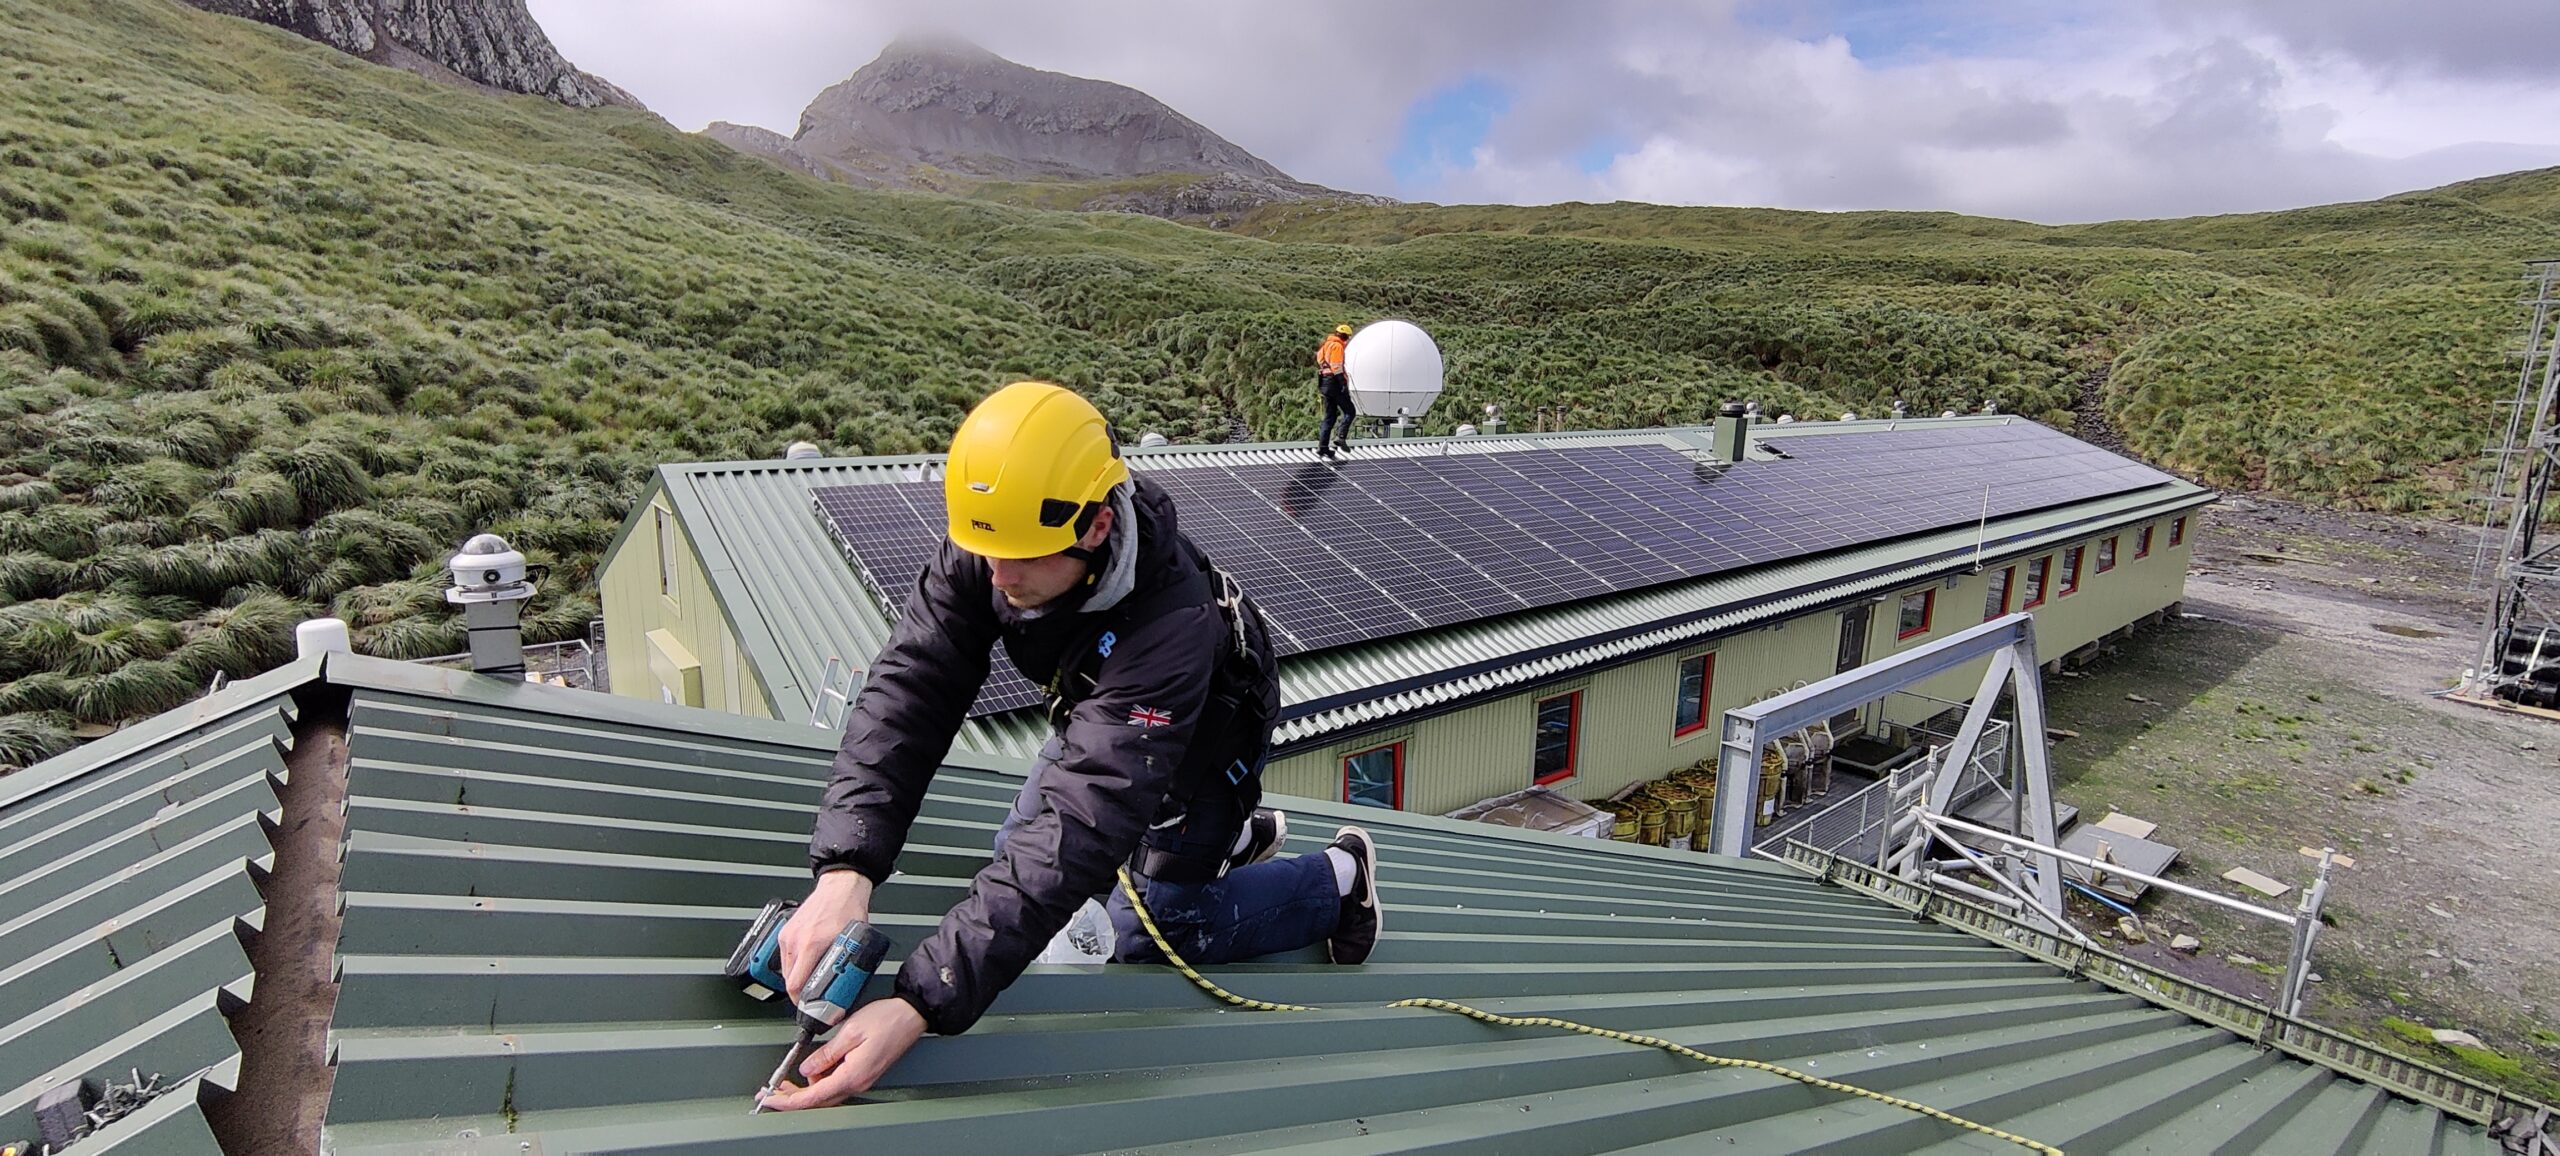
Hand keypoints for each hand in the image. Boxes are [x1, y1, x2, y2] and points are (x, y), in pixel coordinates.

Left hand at [757, 996, 926, 1110]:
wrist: (912, 1015)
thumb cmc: (887, 1019)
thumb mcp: (849, 1031)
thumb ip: (825, 1053)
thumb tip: (806, 1068)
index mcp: (852, 1075)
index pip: (812, 1096)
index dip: (787, 1100)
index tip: (770, 1098)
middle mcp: (857, 1082)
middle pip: (818, 1100)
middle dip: (792, 1097)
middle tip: (773, 1090)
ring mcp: (862, 1079)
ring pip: (826, 1092)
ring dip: (807, 1087)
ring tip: (793, 1073)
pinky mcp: (864, 1072)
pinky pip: (836, 1083)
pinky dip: (821, 1079)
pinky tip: (816, 1066)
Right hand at [779, 870, 873, 999]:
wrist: (840, 886)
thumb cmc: (848, 908)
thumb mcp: (854, 942)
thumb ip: (848, 965)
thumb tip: (846, 987)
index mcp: (812, 944)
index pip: (796, 984)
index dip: (802, 1001)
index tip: (809, 1007)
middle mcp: (796, 940)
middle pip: (789, 981)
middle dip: (800, 992)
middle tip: (813, 998)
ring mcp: (788, 935)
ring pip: (786, 970)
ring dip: (797, 979)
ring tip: (811, 981)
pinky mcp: (786, 931)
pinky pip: (785, 957)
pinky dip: (794, 965)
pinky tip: (806, 965)